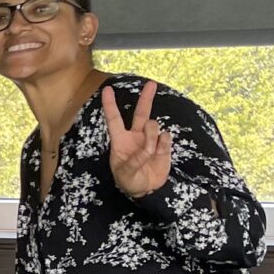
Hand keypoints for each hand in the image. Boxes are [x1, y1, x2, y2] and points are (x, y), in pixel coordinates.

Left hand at [103, 80, 172, 199]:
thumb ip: (135, 161)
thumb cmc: (129, 180)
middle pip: (141, 112)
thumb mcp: (125, 174)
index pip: (114, 119)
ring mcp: (150, 139)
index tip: (107, 90)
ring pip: (153, 125)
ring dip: (151, 137)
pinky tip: (159, 153)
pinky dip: (163, 145)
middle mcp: (135, 136)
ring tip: (149, 153)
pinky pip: (166, 137)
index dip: (110, 105)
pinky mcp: (164, 145)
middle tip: (151, 83)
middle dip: (146, 98)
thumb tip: (147, 148)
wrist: (147, 190)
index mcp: (120, 140)